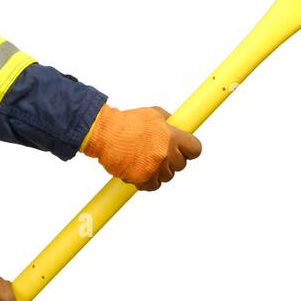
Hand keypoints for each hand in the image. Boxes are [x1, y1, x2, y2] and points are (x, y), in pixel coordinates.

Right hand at [81, 103, 202, 190]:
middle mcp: (166, 154)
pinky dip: (148, 181)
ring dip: (159, 171)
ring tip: (146, 160)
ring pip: (167, 176)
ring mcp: (154, 168)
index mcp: (172, 137)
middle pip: (181, 165)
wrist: (104, 134)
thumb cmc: (126, 123)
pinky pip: (153, 186)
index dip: (189, 150)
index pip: (195, 150)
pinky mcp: (142, 179)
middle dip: (172, 159)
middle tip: (159, 152)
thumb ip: (169, 123)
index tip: (184, 149)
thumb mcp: (154, 114)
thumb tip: (178, 128)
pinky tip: (141, 170)